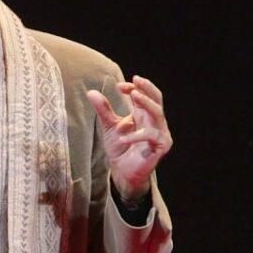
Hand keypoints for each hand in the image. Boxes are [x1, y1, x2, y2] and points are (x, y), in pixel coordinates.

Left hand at [86, 75, 172, 200]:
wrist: (123, 172)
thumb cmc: (120, 149)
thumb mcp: (109, 126)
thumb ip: (103, 110)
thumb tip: (91, 92)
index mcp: (144, 115)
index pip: (144, 96)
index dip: (134, 88)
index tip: (119, 86)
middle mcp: (154, 122)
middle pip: (156, 100)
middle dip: (146, 89)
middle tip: (135, 81)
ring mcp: (160, 133)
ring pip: (157, 113)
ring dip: (146, 103)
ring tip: (133, 96)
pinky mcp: (161, 146)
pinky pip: (151, 136)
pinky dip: (136, 135)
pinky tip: (122, 138)